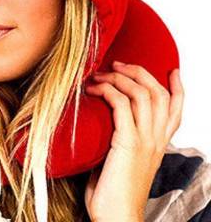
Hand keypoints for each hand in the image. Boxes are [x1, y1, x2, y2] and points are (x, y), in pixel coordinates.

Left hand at [83, 61, 183, 221]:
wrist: (117, 218)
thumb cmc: (114, 191)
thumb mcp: (126, 160)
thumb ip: (124, 138)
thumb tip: (105, 118)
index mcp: (158, 143)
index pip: (176, 110)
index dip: (177, 87)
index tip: (172, 70)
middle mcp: (156, 139)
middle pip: (158, 94)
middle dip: (139, 72)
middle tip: (118, 64)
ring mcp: (144, 140)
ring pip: (142, 94)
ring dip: (119, 78)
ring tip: (101, 74)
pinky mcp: (128, 143)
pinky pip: (121, 105)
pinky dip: (108, 91)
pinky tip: (94, 90)